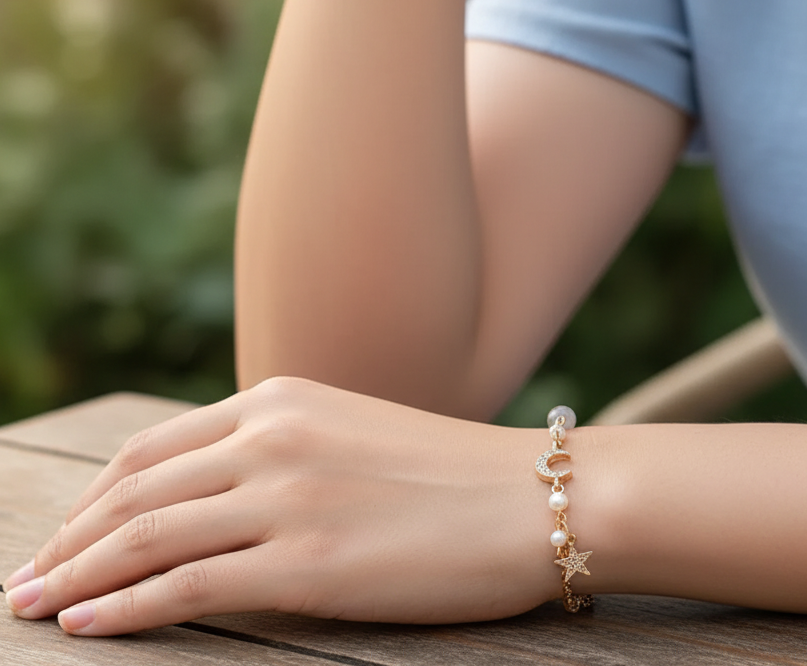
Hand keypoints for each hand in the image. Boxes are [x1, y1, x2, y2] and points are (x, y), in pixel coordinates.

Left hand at [3, 377, 557, 634]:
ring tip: (30, 607)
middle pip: (133, 490)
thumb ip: (285, 450)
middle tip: (24, 579)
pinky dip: (122, 608)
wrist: (534, 497)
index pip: (155, 449)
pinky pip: (183, 586)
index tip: (65, 532)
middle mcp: (272, 437)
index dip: (94, 495)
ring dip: (73, 575)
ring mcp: (285, 497)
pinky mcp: (305, 563)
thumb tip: (220, 493)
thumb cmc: (454, 475)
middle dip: (66, 538)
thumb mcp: (355, 435)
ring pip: (143, 537)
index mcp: (282, 401)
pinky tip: (87, 625)